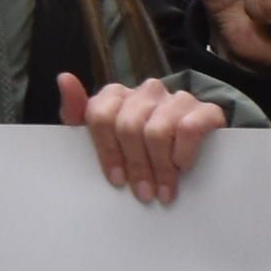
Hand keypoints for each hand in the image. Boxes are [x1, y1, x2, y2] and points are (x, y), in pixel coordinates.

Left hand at [58, 71, 223, 205]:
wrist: (195, 147)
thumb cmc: (139, 147)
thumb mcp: (104, 136)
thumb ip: (78, 113)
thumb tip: (65, 78)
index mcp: (118, 96)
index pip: (100, 115)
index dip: (107, 151)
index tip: (116, 180)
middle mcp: (147, 91)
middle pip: (129, 126)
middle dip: (136, 165)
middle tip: (143, 193)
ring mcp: (177, 98)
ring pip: (157, 130)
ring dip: (160, 167)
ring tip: (164, 191)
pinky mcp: (205, 110)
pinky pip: (188, 129)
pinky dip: (184, 154)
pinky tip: (183, 168)